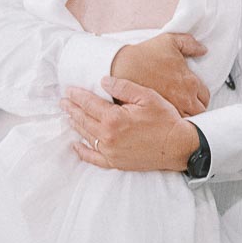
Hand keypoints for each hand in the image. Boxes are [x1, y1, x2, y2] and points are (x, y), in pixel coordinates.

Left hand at [62, 77, 199, 171]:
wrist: (178, 146)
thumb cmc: (165, 120)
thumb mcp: (147, 96)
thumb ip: (123, 87)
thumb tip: (103, 80)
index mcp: (114, 118)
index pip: (89, 103)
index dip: (77, 95)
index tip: (69, 90)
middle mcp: (108, 136)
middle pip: (83, 119)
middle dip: (72, 109)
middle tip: (63, 101)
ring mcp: (110, 151)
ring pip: (86, 136)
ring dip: (75, 124)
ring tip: (69, 116)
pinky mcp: (116, 162)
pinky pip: (93, 158)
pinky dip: (83, 151)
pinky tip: (76, 144)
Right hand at [111, 33, 209, 116]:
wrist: (121, 68)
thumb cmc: (144, 55)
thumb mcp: (170, 41)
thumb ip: (189, 43)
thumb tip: (203, 49)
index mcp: (190, 82)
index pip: (205, 96)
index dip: (200, 97)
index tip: (193, 96)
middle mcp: (185, 98)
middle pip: (200, 112)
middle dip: (196, 109)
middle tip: (188, 106)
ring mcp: (172, 109)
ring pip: (188, 121)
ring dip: (186, 117)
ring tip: (179, 114)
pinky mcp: (158, 115)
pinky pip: (172, 125)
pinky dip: (173, 123)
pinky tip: (168, 119)